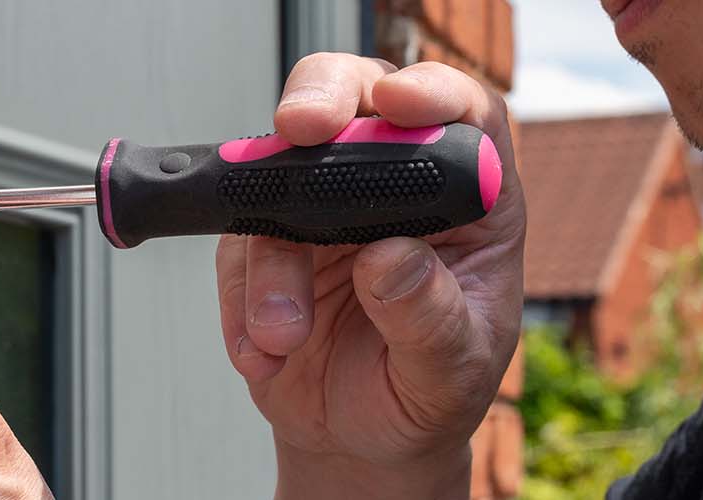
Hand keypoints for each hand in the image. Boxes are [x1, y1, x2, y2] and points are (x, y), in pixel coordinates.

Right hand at [215, 53, 524, 499]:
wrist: (360, 441)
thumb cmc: (425, 396)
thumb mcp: (448, 374)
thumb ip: (428, 319)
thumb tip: (394, 258)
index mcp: (467, 202)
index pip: (464, 117)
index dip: (433, 93)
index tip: (398, 102)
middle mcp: (395, 186)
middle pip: (358, 97)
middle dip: (322, 98)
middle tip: (300, 129)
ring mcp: (323, 205)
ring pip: (279, 174)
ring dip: (271, 259)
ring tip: (284, 335)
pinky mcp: (265, 238)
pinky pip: (235, 243)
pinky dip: (239, 299)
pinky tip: (264, 353)